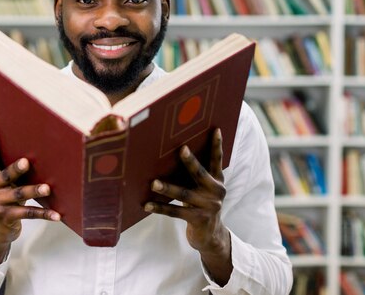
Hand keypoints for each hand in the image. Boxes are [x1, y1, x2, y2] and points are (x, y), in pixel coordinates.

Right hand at [0, 128, 59, 264]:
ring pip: (19, 195)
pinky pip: (29, 213)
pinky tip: (57, 214)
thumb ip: (9, 170)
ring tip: (47, 188)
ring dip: (34, 191)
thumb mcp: (2, 183)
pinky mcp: (7, 217)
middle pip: (6, 176)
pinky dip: (44, 214)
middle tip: (26, 162)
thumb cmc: (5, 197)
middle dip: (16, 169)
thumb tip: (32, 151)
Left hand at [145, 128, 232, 282]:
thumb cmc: (201, 204)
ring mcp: (207, 207)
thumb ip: (197, 175)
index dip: (217, 145)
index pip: (217, 160)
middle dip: (190, 162)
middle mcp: (215, 192)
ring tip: (153, 182)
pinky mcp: (197, 219)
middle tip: (182, 149)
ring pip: (184, 194)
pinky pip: (175, 212)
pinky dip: (160, 208)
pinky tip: (146, 205)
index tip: (215, 129)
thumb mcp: (204, 189)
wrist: (211, 236)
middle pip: (200, 174)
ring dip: (167, 188)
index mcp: (218, 181)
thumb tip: (172, 155)